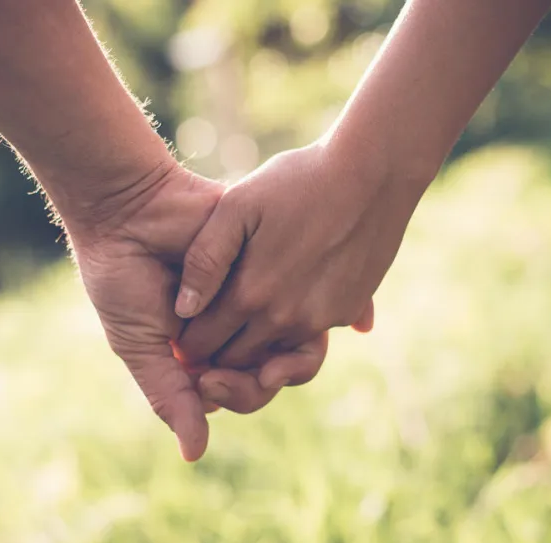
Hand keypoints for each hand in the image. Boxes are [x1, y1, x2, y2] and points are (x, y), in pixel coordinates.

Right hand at [59, 161, 327, 460]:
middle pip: (273, 376)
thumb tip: (194, 456)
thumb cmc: (122, 281)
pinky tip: (272, 309)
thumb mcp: (141, 346)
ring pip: (294, 341)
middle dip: (255, 382)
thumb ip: (170, 397)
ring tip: (255, 350)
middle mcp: (237, 330)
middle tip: (222, 370)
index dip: (240, 396)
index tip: (209, 383)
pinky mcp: (270, 262)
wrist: (126, 213)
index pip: (243, 393)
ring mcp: (257, 296)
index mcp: (207, 355)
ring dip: (279, 354)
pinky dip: (290, 312)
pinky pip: (297, 296)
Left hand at [174, 142, 421, 374]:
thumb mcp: (237, 206)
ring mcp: (321, 320)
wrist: (373, 173)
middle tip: (204, 342)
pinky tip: (283, 302)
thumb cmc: (297, 180)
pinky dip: (292, 331)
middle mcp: (287, 319)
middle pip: (236, 361)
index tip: (177, 338)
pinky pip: (309, 339)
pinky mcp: (348, 313)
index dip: (185, 345)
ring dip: (255, 350)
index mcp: (251, 295)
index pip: (203, 343)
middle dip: (216, 358)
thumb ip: (205, 258)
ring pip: (274, 356)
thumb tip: (184, 309)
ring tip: (240, 327)